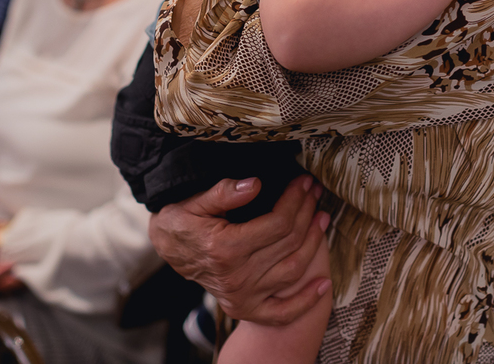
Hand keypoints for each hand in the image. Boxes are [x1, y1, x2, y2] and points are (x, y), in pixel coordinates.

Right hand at [148, 174, 331, 325]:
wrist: (169, 247)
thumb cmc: (183, 220)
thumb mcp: (196, 201)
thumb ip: (225, 192)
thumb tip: (256, 184)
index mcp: (225, 248)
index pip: (277, 223)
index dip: (295, 200)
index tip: (304, 182)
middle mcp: (236, 276)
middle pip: (289, 243)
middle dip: (307, 213)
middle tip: (314, 192)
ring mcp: (242, 296)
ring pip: (293, 270)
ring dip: (314, 243)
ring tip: (322, 218)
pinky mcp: (245, 308)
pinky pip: (283, 312)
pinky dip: (307, 301)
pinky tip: (325, 283)